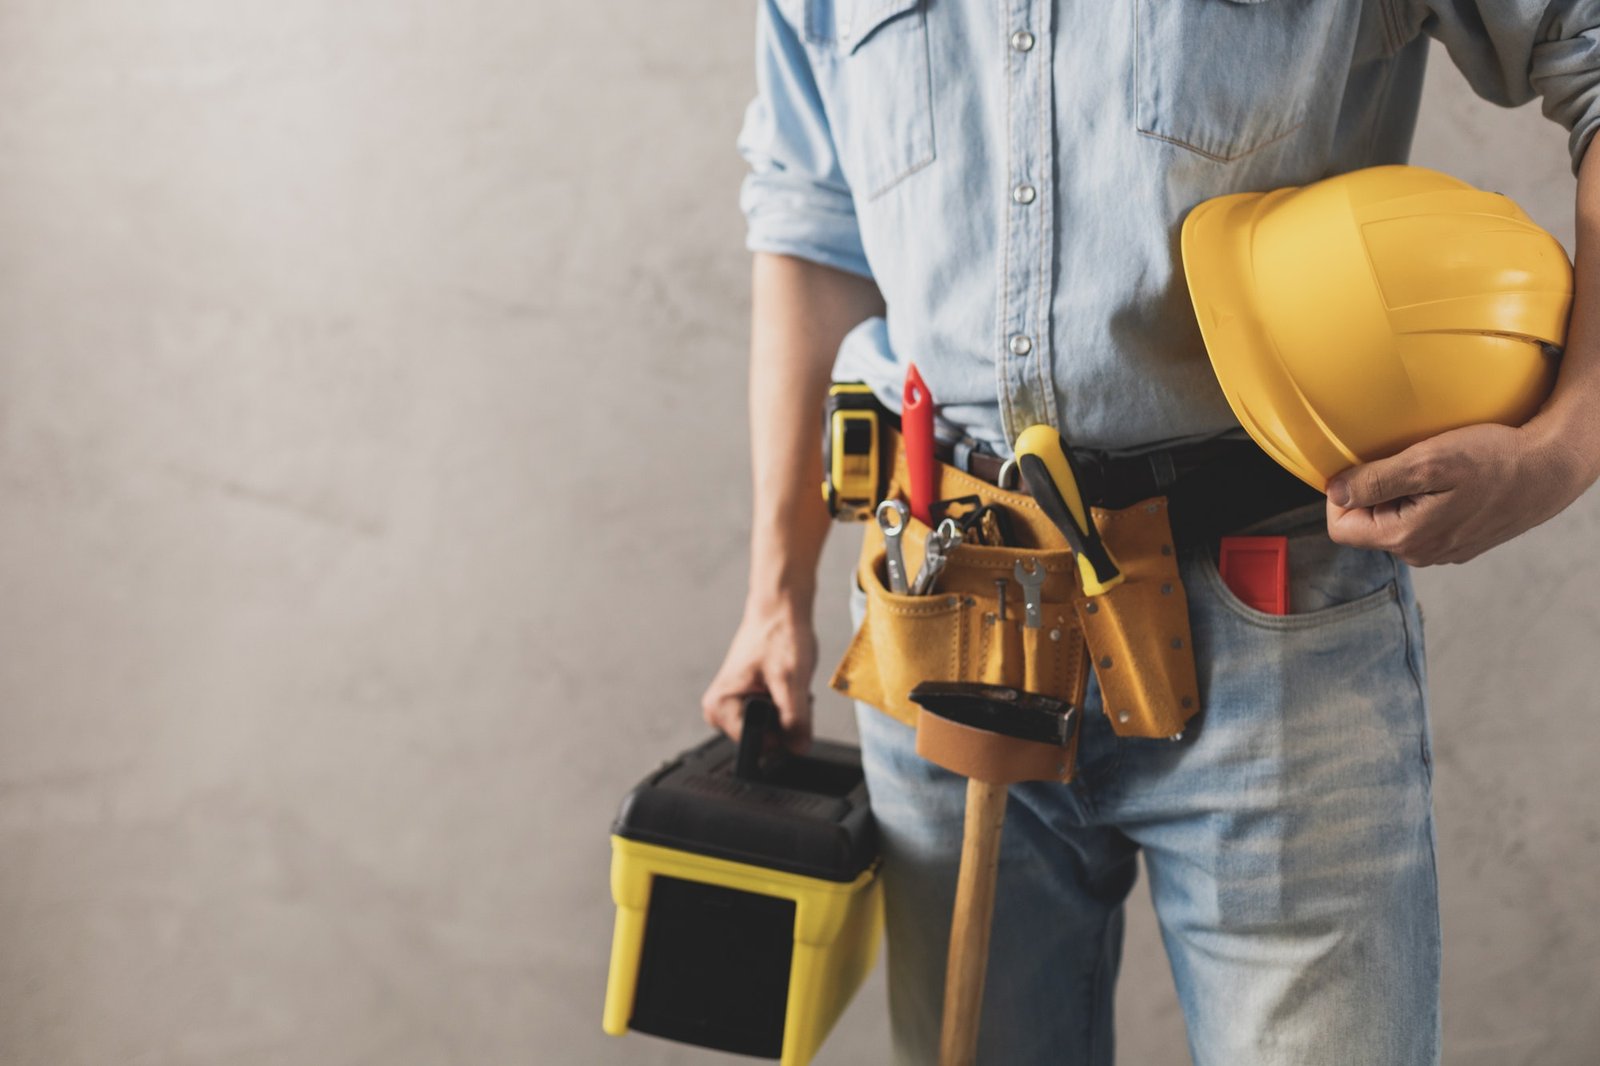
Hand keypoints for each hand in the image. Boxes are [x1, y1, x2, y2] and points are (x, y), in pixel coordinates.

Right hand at [701, 596, 816, 753]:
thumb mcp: (791, 681)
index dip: (779, 732)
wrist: (780, 609)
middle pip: (763, 738)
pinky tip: (783, 681)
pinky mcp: (747, 698)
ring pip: (771, 728)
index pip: (755, 745)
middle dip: (783, 719)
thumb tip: (798, 747)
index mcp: (719, 706)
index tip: (785, 704)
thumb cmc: (778, 634)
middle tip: (785, 687)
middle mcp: (720, 708)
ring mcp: (733, 703)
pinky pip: (773, 716)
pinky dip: (785, 702)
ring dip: (786, 710)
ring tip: (783, 680)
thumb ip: (795, 720)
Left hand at [1325, 421, 1592, 565]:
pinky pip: (1422, 522)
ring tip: (1432, 472)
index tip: (1366, 468)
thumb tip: (1334, 491)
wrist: (1551, 469)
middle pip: (1366, 524)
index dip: (1343, 495)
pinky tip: (1449, 482)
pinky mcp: (1457, 542)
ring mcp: (1440, 550)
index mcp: (1405, 538)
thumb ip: (1376, 480)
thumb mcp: (1428, 461)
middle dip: (1375, 493)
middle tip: (1406, 463)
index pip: (1340, 527)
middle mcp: (1419, 553)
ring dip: (1401, 494)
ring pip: (1394, 522)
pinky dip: (1425, 500)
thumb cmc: (1494, 460)